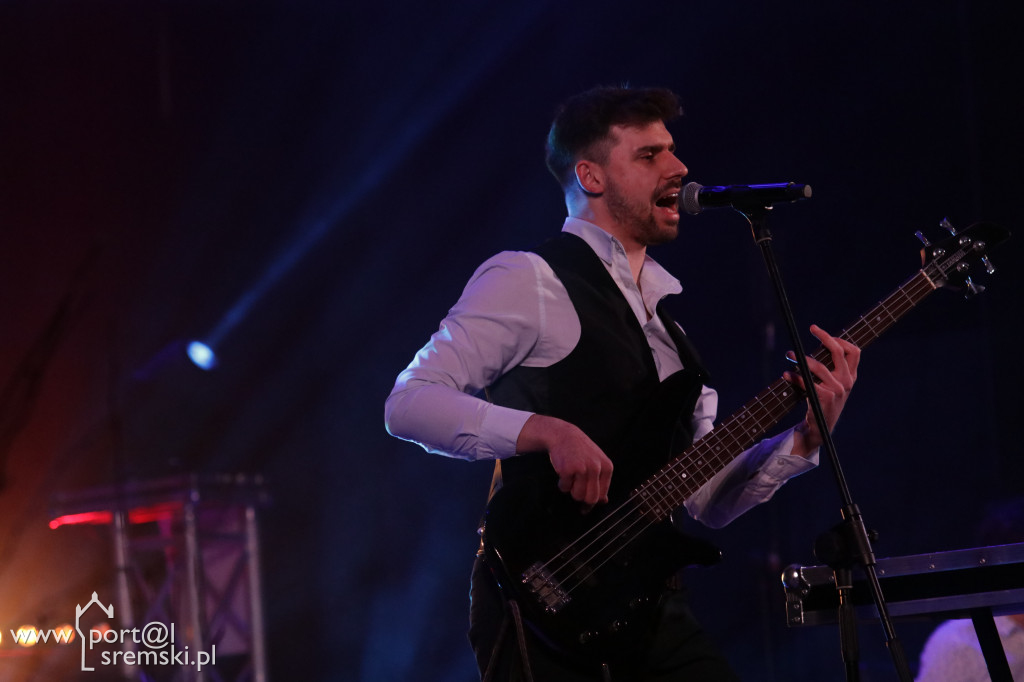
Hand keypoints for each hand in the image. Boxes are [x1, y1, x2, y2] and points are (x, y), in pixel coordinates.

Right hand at [516, 414, 612, 507]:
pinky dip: (562, 484)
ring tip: (570, 477)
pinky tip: (563, 472)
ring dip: (571, 490)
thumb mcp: (597, 462)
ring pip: (577, 495)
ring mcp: (582, 468)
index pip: (602, 495)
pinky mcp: (568, 469)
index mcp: (607, 467)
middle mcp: (596, 468)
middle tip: (575, 490)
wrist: (563, 435)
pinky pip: (564, 488)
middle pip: (590, 498)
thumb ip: (601, 481)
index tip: (585, 506)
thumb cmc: (580, 450)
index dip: (592, 502)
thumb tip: (604, 501)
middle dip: (581, 498)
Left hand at [783, 324, 859, 455]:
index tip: (822, 333)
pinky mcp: (824, 398)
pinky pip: (806, 382)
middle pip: (839, 351)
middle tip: (812, 328)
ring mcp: (837, 390)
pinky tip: (786, 374)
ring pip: (818, 366)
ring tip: (789, 355)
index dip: (840, 339)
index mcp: (851, 377)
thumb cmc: (822, 403)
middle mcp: (846, 382)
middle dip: (825, 336)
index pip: (854, 352)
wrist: (819, 429)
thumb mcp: (832, 386)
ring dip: (801, 358)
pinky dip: (794, 376)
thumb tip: (816, 346)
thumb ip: (829, 369)